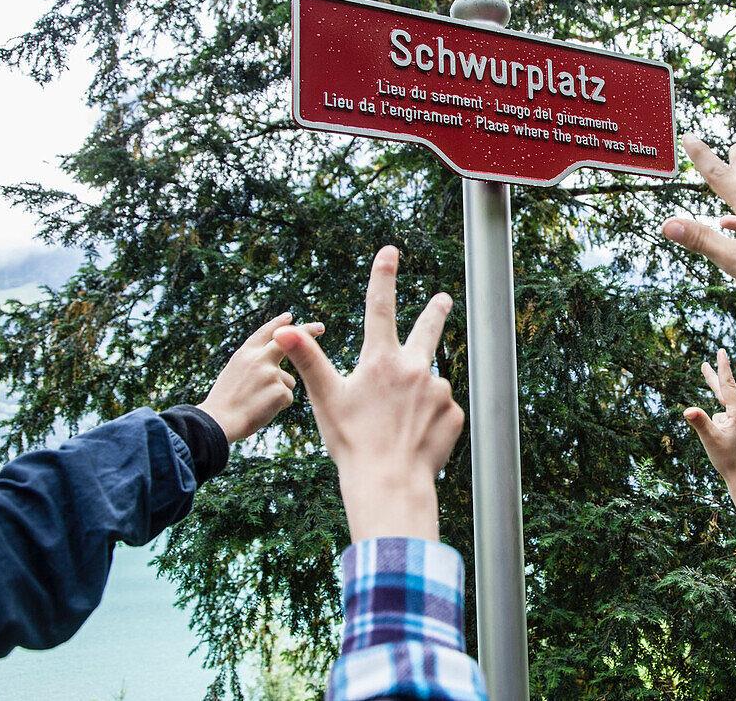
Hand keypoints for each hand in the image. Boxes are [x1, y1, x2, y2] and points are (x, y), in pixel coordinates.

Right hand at [198, 312, 324, 443]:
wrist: (218, 422)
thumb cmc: (225, 402)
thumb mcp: (234, 373)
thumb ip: (253, 363)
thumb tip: (273, 363)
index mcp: (245, 353)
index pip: (265, 333)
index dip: (278, 324)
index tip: (289, 316)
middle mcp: (259, 359)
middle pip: (290, 339)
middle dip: (307, 330)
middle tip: (320, 327)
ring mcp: (271, 373)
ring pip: (288, 380)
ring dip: (279, 391)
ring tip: (257, 402)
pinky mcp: (280, 390)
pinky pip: (288, 397)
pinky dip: (278, 405)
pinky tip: (262, 409)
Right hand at [272, 246, 463, 542]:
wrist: (390, 483)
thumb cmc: (352, 442)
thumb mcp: (325, 398)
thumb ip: (308, 360)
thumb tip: (282, 329)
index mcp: (381, 360)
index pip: (380, 308)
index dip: (384, 277)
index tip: (390, 252)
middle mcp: (415, 368)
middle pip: (427, 331)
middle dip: (434, 312)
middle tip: (442, 299)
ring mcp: (438, 390)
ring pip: (426, 386)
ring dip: (415, 399)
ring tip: (396, 429)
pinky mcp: (454, 413)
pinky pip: (440, 412)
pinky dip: (429, 421)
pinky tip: (415, 439)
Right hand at [683, 349, 735, 485]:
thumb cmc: (728, 459)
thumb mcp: (710, 440)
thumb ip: (700, 422)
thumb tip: (687, 410)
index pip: (728, 385)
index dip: (722, 367)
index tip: (721, 351)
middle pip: (726, 391)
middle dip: (714, 380)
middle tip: (705, 363)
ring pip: (725, 408)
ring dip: (717, 419)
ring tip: (722, 442)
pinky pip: (730, 414)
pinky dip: (722, 421)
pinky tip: (727, 439)